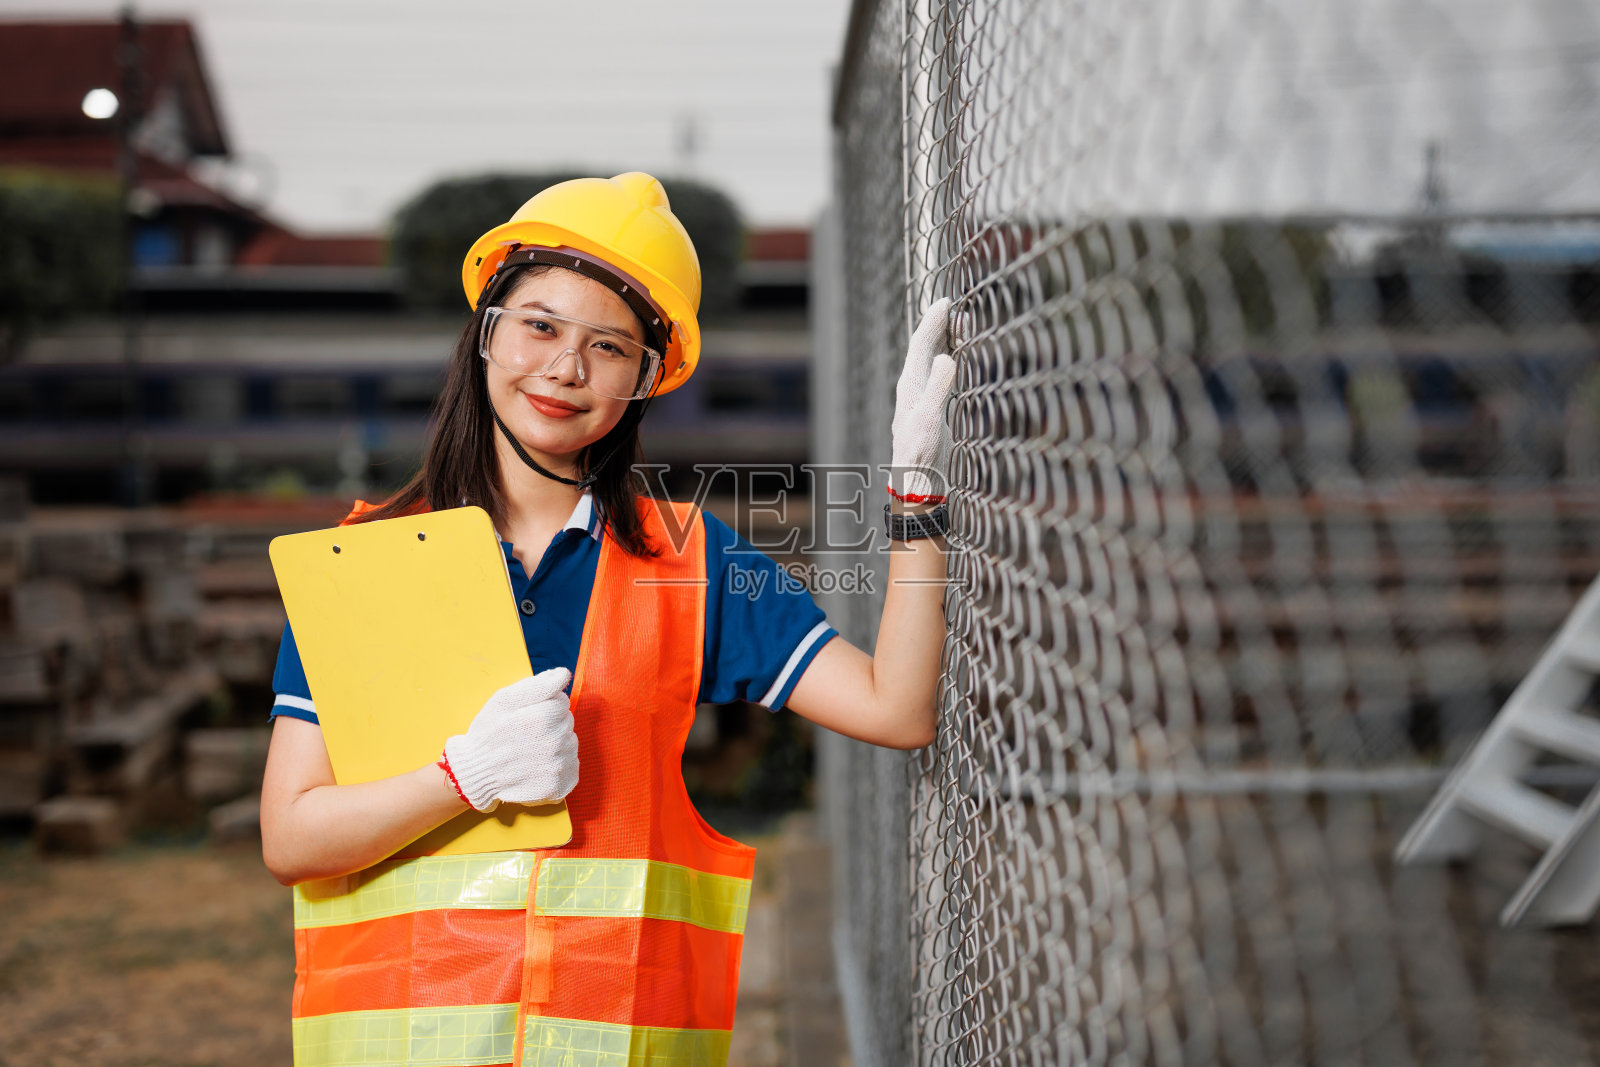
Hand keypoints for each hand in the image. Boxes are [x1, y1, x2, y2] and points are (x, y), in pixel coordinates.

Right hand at [441, 667, 577, 811]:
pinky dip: (558, 765)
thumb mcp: (504, 700)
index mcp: (541, 718)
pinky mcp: (558, 786)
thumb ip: (537, 685)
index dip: (544, 705)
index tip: (526, 715)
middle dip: (549, 723)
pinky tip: (538, 765)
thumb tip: (563, 674)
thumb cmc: (489, 732)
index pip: (562, 701)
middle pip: (567, 722)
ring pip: (570, 743)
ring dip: (555, 743)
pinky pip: (571, 766)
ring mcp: (557, 767)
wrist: (476, 772)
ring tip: (530, 749)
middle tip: (525, 733)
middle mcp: (554, 744)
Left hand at [890, 298, 956, 500]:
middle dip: (940, 326)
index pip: (921, 344)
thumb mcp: (930, 420)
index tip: (945, 301)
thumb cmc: (920, 455)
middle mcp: (912, 387)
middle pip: (925, 347)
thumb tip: (947, 356)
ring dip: (944, 341)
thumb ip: (938, 387)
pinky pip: (937, 374)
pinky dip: (948, 359)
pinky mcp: (930, 408)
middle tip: (959, 311)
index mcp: (909, 385)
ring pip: (930, 359)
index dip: (933, 321)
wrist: (917, 484)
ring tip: (959, 326)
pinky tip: (955, 359)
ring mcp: (920, 397)